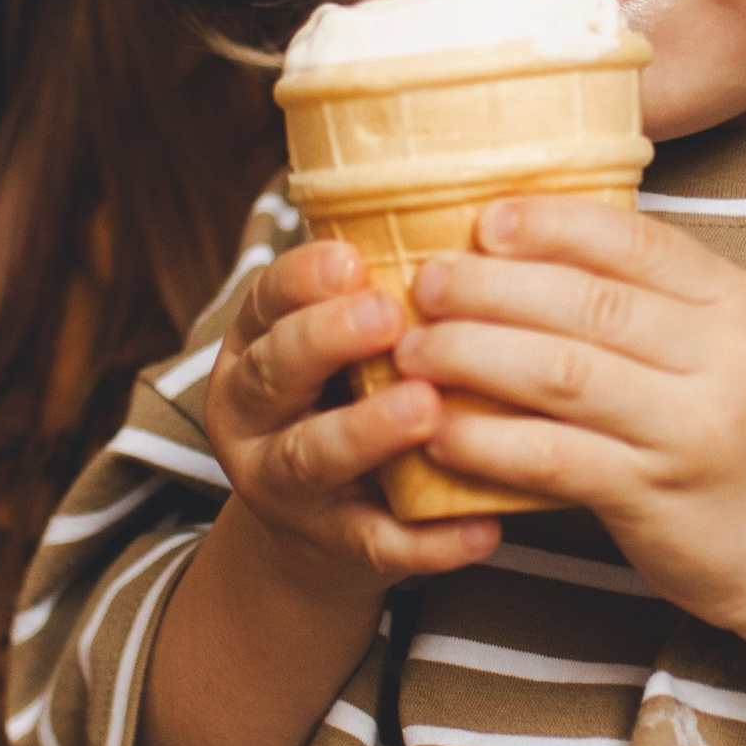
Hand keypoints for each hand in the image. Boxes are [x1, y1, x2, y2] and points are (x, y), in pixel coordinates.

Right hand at [127, 236, 502, 745]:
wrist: (323, 522)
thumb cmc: (355, 392)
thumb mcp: (342, 336)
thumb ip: (384, 281)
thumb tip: (488, 198)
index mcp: (260, 345)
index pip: (265, 301)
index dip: (301, 280)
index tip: (349, 256)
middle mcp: (256, 413)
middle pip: (275, 372)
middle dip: (325, 341)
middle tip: (387, 315)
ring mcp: (286, 486)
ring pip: (312, 458)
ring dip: (367, 432)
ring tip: (427, 409)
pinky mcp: (335, 547)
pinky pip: (379, 545)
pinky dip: (431, 542)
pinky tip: (484, 528)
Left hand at [394, 196, 745, 651]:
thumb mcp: (734, 348)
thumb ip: (659, 300)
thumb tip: (542, 241)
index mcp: (739, 305)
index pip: (636, 241)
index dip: (552, 224)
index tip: (485, 219)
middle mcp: (726, 360)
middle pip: (586, 302)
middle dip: (490, 286)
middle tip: (424, 282)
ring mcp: (692, 431)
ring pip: (561, 373)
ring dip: (473, 355)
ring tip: (414, 350)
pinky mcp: (656, 498)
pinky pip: (554, 456)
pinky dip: (488, 439)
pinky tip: (441, 431)